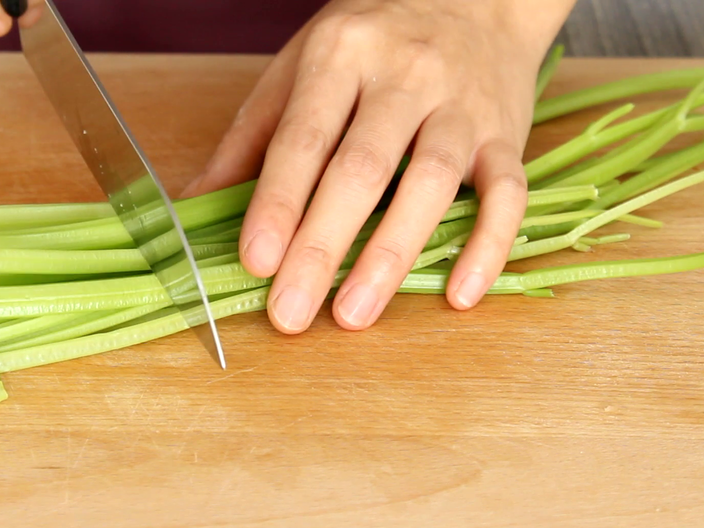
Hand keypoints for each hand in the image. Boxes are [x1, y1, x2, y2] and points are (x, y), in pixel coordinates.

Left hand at [183, 0, 575, 333]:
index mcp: (341, 54)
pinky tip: (459, 294)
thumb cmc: (372, 38)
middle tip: (291, 311)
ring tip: (354, 314)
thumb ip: (251, 135)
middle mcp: (405, 74)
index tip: (256, 261)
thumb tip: (194, 202)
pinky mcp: (508, 133)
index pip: (304, 136)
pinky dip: (488, 245)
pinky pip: (509, 192)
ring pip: (432, 181)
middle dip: (323, 245)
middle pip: (363, 167)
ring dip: (392, 255)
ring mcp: (462, 104)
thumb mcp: (300, 65)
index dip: (278, 202)